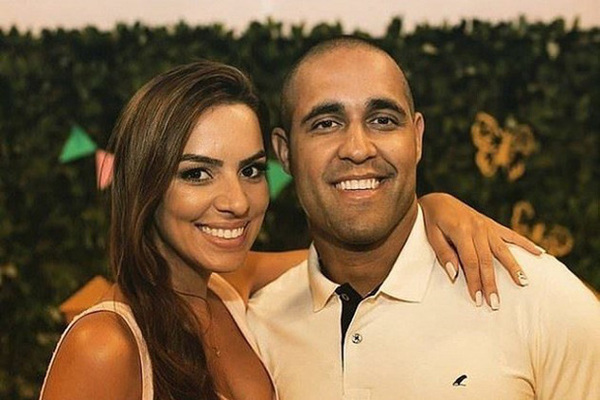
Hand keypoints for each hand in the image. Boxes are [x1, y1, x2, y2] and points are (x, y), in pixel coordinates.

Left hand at [419, 193, 542, 309]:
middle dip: (491, 283)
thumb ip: (443, 254)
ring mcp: (487, 226)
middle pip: (487, 260)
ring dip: (513, 268)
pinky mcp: (492, 225)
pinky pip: (512, 235)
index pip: (470, 262)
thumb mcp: (432, 235)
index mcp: (461, 231)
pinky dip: (526, 244)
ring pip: (503, 250)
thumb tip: (455, 275)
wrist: (439, 200)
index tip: (478, 299)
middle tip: (495, 303)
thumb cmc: (432, 220)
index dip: (474, 281)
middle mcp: (478, 228)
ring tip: (523, 283)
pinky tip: (540, 253)